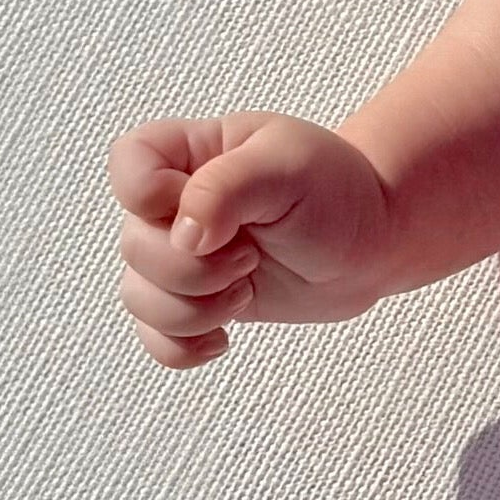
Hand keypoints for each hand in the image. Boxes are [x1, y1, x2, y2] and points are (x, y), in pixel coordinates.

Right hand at [107, 111, 398, 366]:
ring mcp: (180, 256)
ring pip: (138, 297)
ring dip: (196, 308)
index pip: (127, 163)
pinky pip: (154, 337)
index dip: (150, 196)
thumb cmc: (334, 191)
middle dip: (196, 266)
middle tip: (251, 255)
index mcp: (188, 153)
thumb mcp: (288, 167)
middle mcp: (173, 205)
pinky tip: (224, 337)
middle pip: (134, 246)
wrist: (371, 245)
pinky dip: (184, 346)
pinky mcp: (196, 301)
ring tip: (247, 286)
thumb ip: (228, 188)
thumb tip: (182, 235)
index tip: (206, 207)